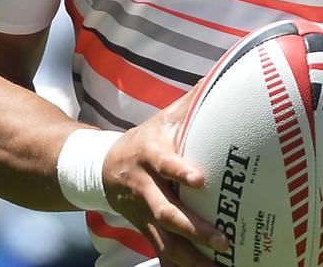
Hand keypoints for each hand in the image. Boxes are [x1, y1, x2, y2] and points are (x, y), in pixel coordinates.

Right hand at [102, 89, 227, 266]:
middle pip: (166, 211)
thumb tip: (221, 75)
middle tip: (222, 239)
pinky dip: (178, 266)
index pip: (164, 163)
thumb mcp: (164, 118)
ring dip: (190, 257)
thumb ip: (193, 102)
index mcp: (150, 155)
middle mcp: (144, 187)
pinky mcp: (143, 231)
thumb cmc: (145, 139)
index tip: (199, 180)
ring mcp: (142, 213)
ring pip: (164, 240)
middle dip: (194, 228)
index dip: (179, 171)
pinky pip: (161, 252)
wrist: (101, 168)